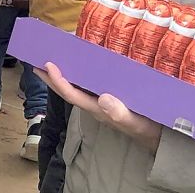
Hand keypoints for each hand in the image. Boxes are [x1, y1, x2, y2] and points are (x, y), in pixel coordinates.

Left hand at [34, 62, 161, 155]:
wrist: (158, 135)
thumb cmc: (146, 128)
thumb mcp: (136, 122)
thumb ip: (120, 113)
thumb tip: (103, 99)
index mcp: (97, 109)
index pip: (72, 94)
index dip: (58, 80)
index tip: (48, 64)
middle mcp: (95, 104)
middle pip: (67, 90)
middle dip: (51, 77)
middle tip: (36, 60)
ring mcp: (100, 102)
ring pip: (76, 87)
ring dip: (62, 75)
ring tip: (50, 61)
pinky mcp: (108, 98)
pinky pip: (88, 85)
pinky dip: (79, 74)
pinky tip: (78, 66)